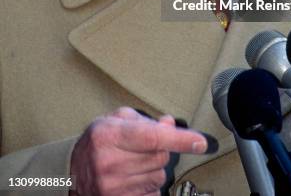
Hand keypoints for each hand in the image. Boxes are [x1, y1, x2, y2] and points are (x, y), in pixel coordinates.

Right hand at [69, 107, 210, 194]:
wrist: (70, 172)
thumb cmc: (99, 141)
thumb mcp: (117, 120)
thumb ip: (145, 120)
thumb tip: (170, 124)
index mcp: (108, 135)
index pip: (152, 137)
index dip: (180, 139)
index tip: (201, 142)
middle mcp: (108, 163)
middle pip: (160, 157)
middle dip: (160, 150)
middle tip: (141, 147)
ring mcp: (112, 188)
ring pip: (159, 177)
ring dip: (154, 169)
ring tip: (133, 163)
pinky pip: (153, 194)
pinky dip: (149, 186)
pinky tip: (132, 179)